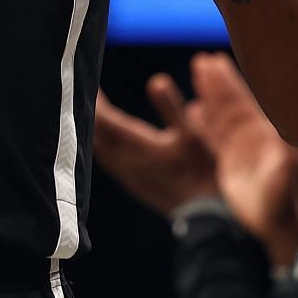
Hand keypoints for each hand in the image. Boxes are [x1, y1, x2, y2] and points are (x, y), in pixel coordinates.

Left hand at [92, 75, 219, 216]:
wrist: (207, 217)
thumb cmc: (203, 172)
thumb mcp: (193, 134)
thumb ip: (172, 107)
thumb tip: (156, 80)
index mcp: (138, 145)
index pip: (104, 119)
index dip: (96, 100)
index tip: (90, 83)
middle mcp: (126, 161)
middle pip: (96, 133)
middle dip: (92, 112)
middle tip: (91, 92)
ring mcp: (128, 175)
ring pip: (99, 149)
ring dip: (95, 129)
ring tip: (96, 112)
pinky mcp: (134, 185)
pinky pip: (108, 161)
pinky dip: (102, 145)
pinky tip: (107, 141)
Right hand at [185, 52, 297, 267]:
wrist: (275, 226)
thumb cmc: (281, 199)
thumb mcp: (284, 174)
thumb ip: (283, 152)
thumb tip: (284, 132)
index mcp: (266, 133)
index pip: (244, 99)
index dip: (229, 81)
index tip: (215, 60)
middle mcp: (253, 135)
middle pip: (230, 101)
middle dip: (217, 81)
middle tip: (202, 59)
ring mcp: (241, 147)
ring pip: (221, 115)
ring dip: (210, 95)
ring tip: (197, 74)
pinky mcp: (230, 162)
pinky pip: (213, 135)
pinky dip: (204, 121)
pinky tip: (194, 109)